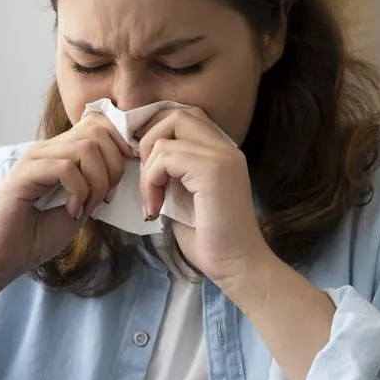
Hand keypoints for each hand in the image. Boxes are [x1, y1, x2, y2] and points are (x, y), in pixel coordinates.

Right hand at [0, 111, 134, 283]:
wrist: (0, 260)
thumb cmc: (34, 238)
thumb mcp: (78, 208)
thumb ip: (96, 186)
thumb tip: (123, 170)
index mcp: (60, 153)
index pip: (98, 125)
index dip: (119, 147)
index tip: (120, 182)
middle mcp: (47, 149)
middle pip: (98, 132)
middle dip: (113, 167)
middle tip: (104, 199)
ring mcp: (34, 159)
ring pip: (85, 148)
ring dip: (97, 182)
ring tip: (86, 207)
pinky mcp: (23, 174)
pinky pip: (66, 168)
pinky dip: (79, 192)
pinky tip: (72, 211)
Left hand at [137, 106, 272, 285]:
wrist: (237, 266)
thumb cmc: (211, 241)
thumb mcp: (183, 198)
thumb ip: (171, 175)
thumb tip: (141, 162)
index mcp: (221, 152)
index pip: (185, 118)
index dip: (157, 134)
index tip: (144, 167)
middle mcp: (225, 148)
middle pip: (176, 113)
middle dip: (148, 140)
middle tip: (145, 177)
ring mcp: (221, 156)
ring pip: (167, 133)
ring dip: (148, 167)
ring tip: (151, 199)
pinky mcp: (213, 170)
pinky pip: (166, 156)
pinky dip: (151, 180)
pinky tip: (156, 208)